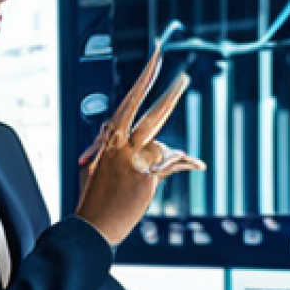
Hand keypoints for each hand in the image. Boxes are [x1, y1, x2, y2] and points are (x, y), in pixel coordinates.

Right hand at [76, 43, 205, 245]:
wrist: (91, 228)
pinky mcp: (145, 176)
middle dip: (169, 94)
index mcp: (109, 139)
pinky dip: (186, 163)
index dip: (145, 81)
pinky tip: (198, 163)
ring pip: (163, 148)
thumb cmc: (96, 200)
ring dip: (167, 160)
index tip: (156, 61)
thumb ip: (133, 152)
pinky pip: (173, 164)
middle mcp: (121, 145)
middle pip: (151, 114)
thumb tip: (162, 147)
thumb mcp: (104, 169)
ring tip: (151, 172)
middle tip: (184, 77)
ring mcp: (134, 160)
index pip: (130, 102)